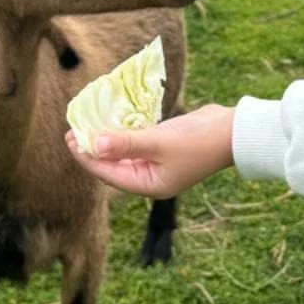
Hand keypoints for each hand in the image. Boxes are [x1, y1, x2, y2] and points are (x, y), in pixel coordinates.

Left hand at [64, 104, 234, 198]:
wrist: (234, 132)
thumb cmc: (199, 142)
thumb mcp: (159, 142)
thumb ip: (125, 142)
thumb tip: (93, 143)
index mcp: (149, 185)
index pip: (108, 173)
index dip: (86, 156)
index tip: (70, 138)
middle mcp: (150, 177)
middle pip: (113, 164)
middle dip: (93, 147)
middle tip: (72, 129)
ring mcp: (158, 162)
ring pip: (123, 152)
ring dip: (107, 138)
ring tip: (87, 122)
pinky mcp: (164, 146)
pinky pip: (136, 140)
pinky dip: (123, 131)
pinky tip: (111, 118)